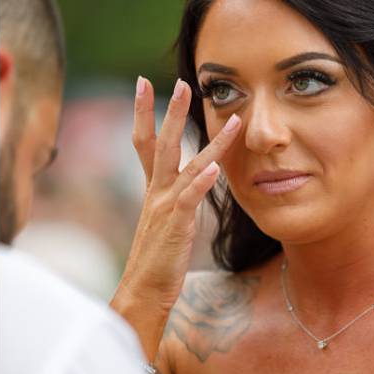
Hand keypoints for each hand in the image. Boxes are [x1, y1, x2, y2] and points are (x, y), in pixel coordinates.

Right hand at [111, 75, 240, 353]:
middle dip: (170, 111)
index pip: (146, 143)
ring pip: (187, 165)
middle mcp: (157, 193)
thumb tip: (193, 182)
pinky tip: (216, 167)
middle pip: (162, 143)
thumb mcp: (165, 223)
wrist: (143, 292)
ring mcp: (166, 207)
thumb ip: (175, 199)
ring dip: (210, 142)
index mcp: (154, 190)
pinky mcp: (176, 225)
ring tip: (230, 119)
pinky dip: (203, 182)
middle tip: (181, 81)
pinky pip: (190, 199)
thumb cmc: (157, 261)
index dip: (145, 113)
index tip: (143, 83)